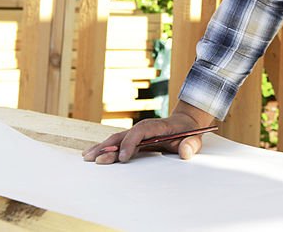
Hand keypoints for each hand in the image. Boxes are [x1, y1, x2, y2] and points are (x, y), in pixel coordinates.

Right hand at [81, 101, 216, 164]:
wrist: (186, 123)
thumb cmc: (189, 132)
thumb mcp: (194, 138)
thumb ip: (191, 145)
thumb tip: (185, 152)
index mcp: (157, 126)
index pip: (140, 132)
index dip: (130, 143)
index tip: (124, 157)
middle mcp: (143, 128)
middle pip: (123, 136)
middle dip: (109, 147)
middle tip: (96, 159)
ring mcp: (137, 133)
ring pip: (117, 139)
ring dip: (102, 148)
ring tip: (87, 157)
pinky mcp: (134, 140)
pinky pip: (118, 144)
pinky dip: (105, 149)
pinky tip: (93, 154)